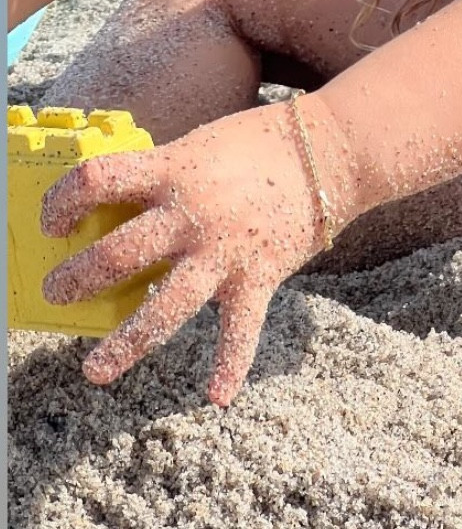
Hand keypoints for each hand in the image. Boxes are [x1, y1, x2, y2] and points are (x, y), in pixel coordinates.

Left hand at [40, 97, 352, 406]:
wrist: (329, 150)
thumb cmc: (259, 142)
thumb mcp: (198, 144)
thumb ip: (161, 174)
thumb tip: (115, 202)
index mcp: (173, 169)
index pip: (97, 180)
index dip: (63, 200)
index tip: (52, 220)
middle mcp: (192, 213)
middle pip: (117, 254)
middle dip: (77, 279)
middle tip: (58, 292)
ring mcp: (224, 250)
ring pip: (164, 308)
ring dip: (125, 343)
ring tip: (94, 369)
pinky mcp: (258, 275)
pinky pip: (240, 330)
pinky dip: (230, 366)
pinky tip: (217, 397)